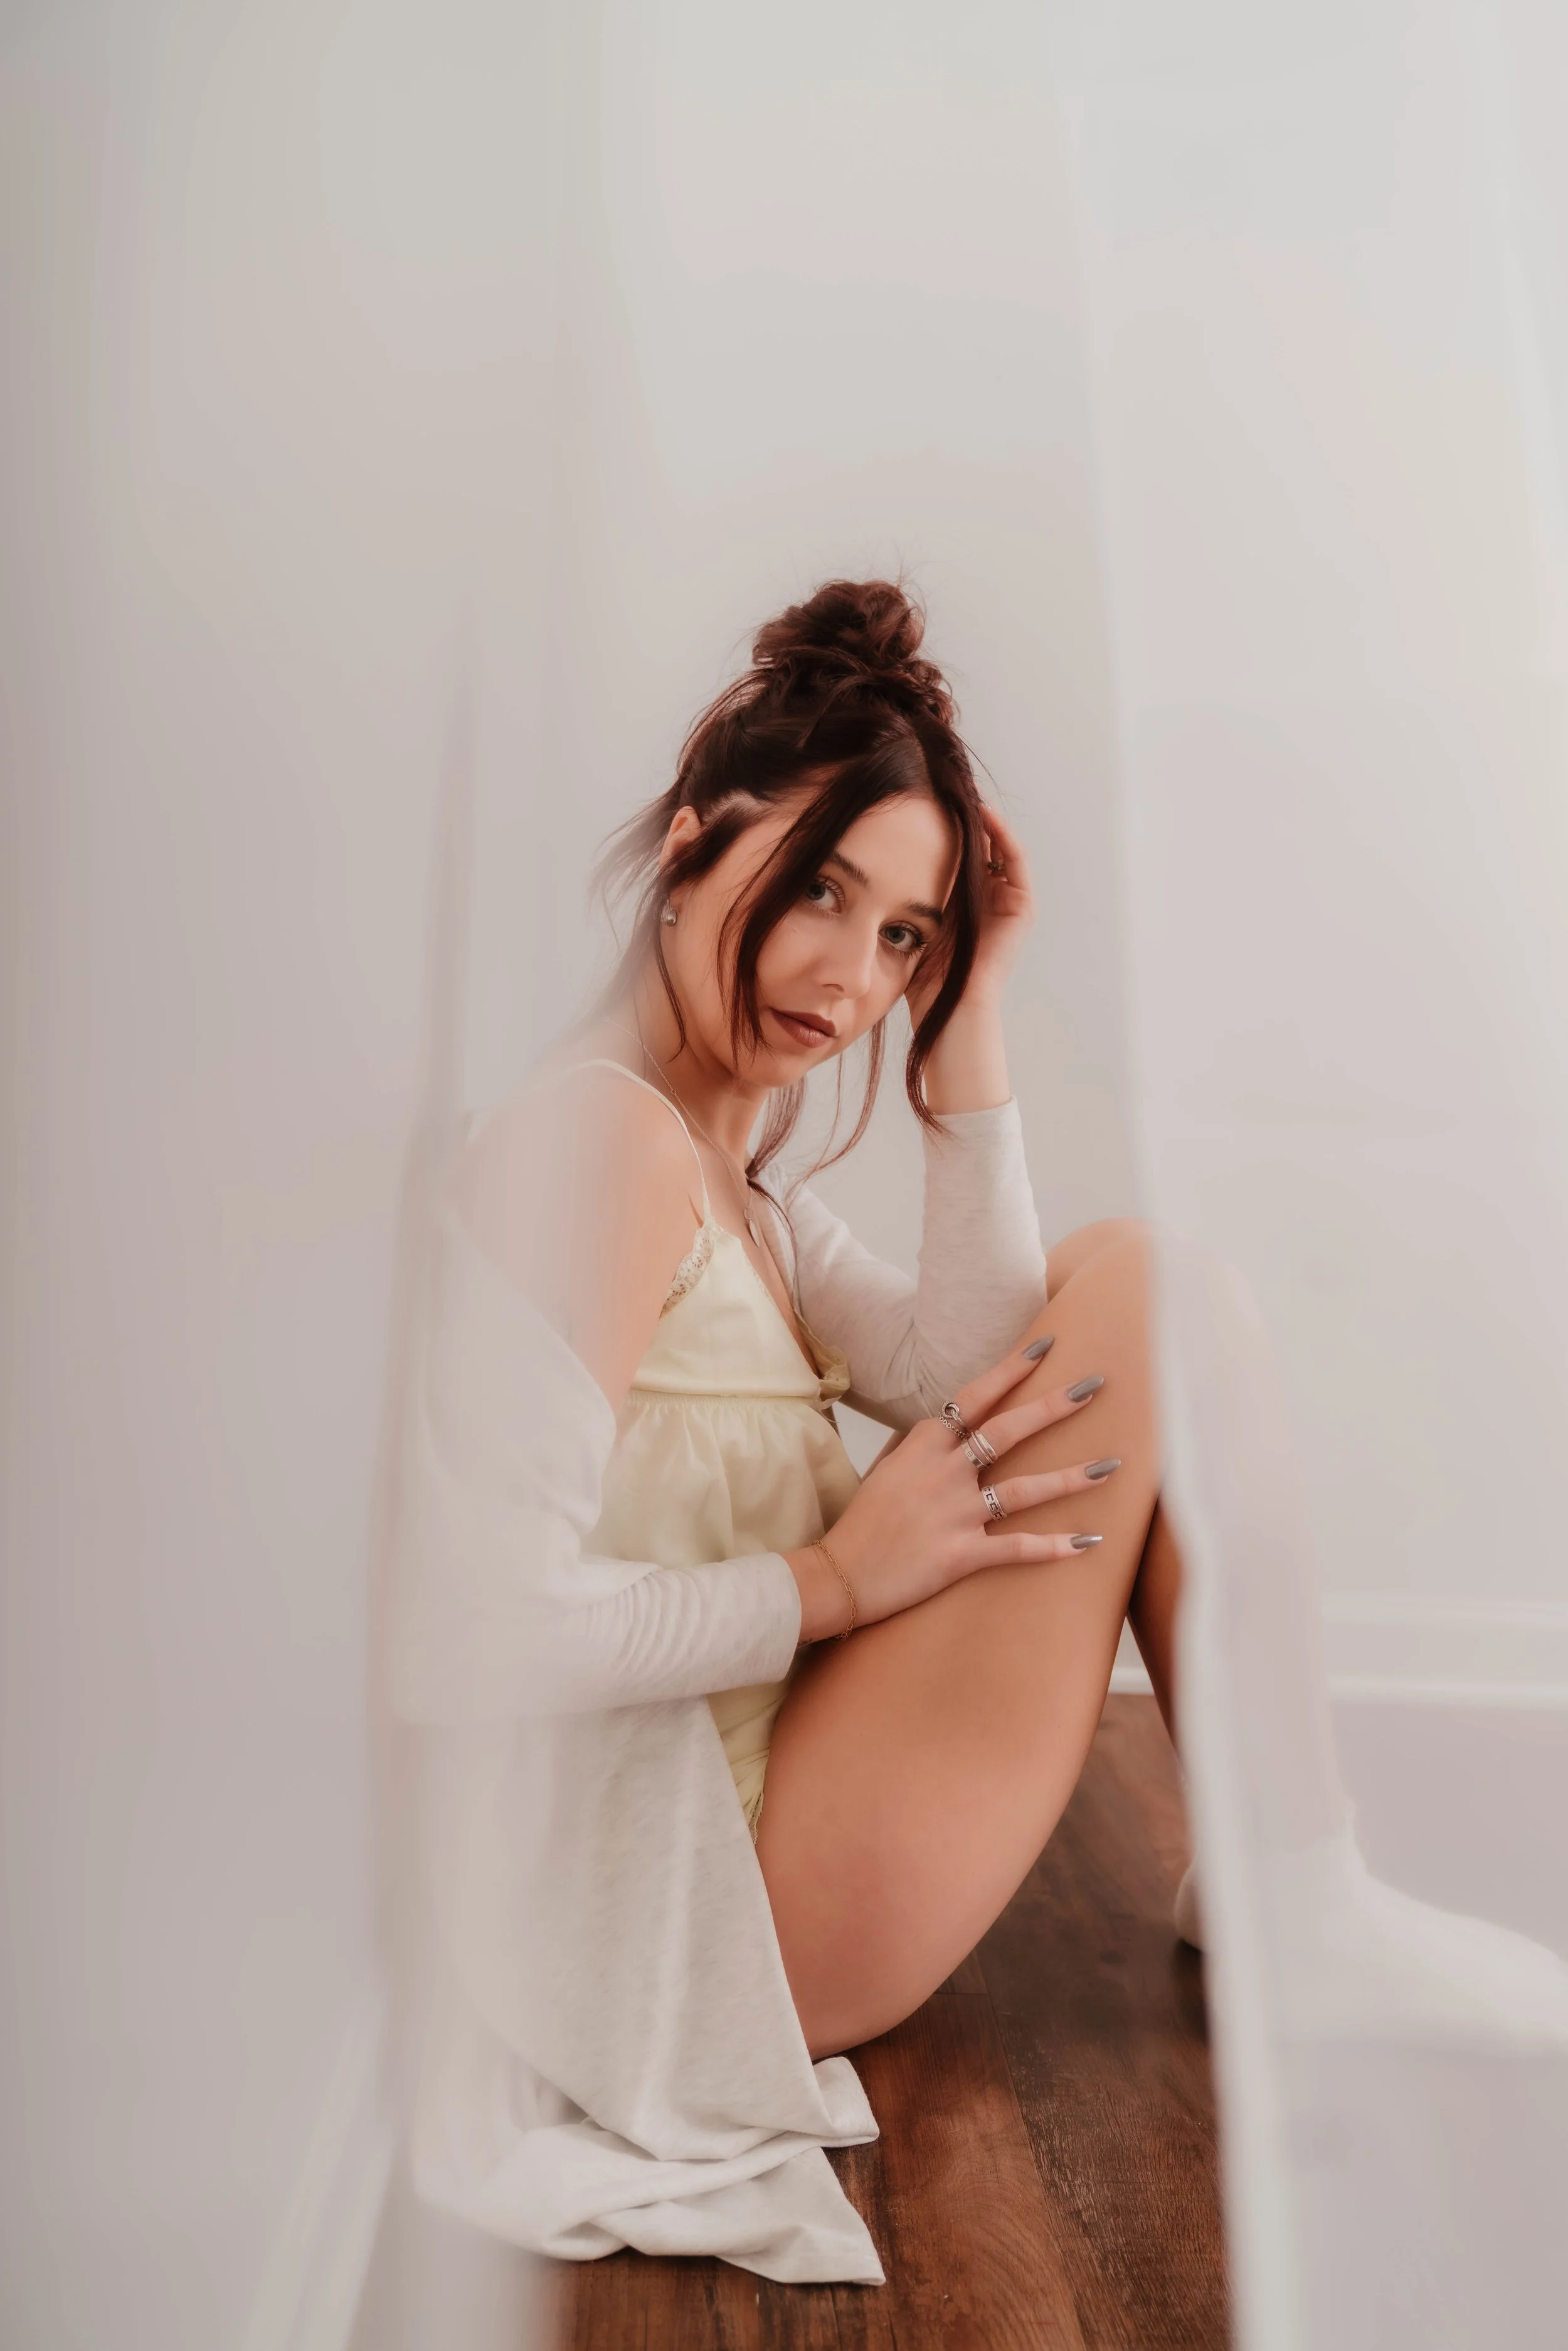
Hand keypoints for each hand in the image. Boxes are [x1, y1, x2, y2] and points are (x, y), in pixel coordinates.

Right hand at [785, 1340, 1114, 1638]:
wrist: (839, 1575)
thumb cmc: (862, 1522)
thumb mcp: (885, 1469)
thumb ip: (918, 1445)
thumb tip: (945, 1425)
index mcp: (924, 1445)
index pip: (975, 1398)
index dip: (1011, 1370)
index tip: (1045, 1347)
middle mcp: (944, 1472)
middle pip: (1009, 1430)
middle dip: (1055, 1406)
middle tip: (1094, 1385)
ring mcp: (955, 1513)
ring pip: (1025, 1489)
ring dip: (1071, 1477)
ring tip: (1109, 1466)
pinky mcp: (961, 1554)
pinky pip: (1017, 1548)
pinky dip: (1054, 1546)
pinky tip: (1088, 1541)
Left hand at [907, 804, 1034, 1031]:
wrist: (949, 1009)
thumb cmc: (921, 979)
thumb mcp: (907, 923)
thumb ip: (903, 895)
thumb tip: (872, 856)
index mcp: (960, 903)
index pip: (954, 852)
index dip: (939, 825)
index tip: (918, 797)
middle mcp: (986, 899)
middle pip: (977, 844)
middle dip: (961, 815)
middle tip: (942, 783)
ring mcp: (1006, 903)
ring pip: (997, 847)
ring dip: (983, 818)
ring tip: (963, 789)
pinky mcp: (1021, 908)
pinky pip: (1015, 861)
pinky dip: (1002, 836)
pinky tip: (983, 813)